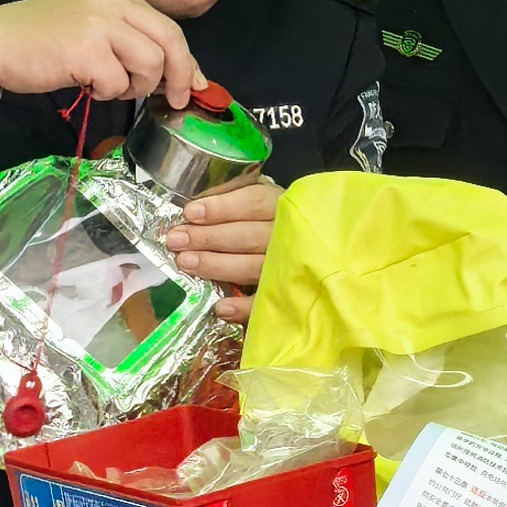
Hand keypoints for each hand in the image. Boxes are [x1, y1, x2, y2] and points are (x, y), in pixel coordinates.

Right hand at [0, 0, 197, 110]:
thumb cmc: (40, 40)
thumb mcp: (90, 24)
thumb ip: (130, 39)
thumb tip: (178, 72)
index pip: (168, 25)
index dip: (185, 59)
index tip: (191, 82)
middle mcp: (112, 0)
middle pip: (171, 40)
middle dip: (178, 76)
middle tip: (173, 100)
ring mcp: (99, 23)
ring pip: (151, 63)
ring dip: (136, 87)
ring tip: (108, 86)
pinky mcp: (85, 49)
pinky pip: (118, 83)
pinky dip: (106, 93)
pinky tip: (86, 85)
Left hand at [165, 173, 281, 322]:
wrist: (330, 247)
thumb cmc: (282, 221)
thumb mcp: (267, 199)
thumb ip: (238, 200)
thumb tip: (195, 210)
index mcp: (284, 206)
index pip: (252, 204)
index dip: (221, 209)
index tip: (190, 213)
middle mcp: (290, 235)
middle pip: (246, 236)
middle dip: (208, 238)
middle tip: (176, 240)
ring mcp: (292, 267)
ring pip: (252, 267)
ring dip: (217, 266)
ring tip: (186, 263)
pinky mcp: (293, 294)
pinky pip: (267, 302)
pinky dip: (244, 307)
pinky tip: (221, 308)